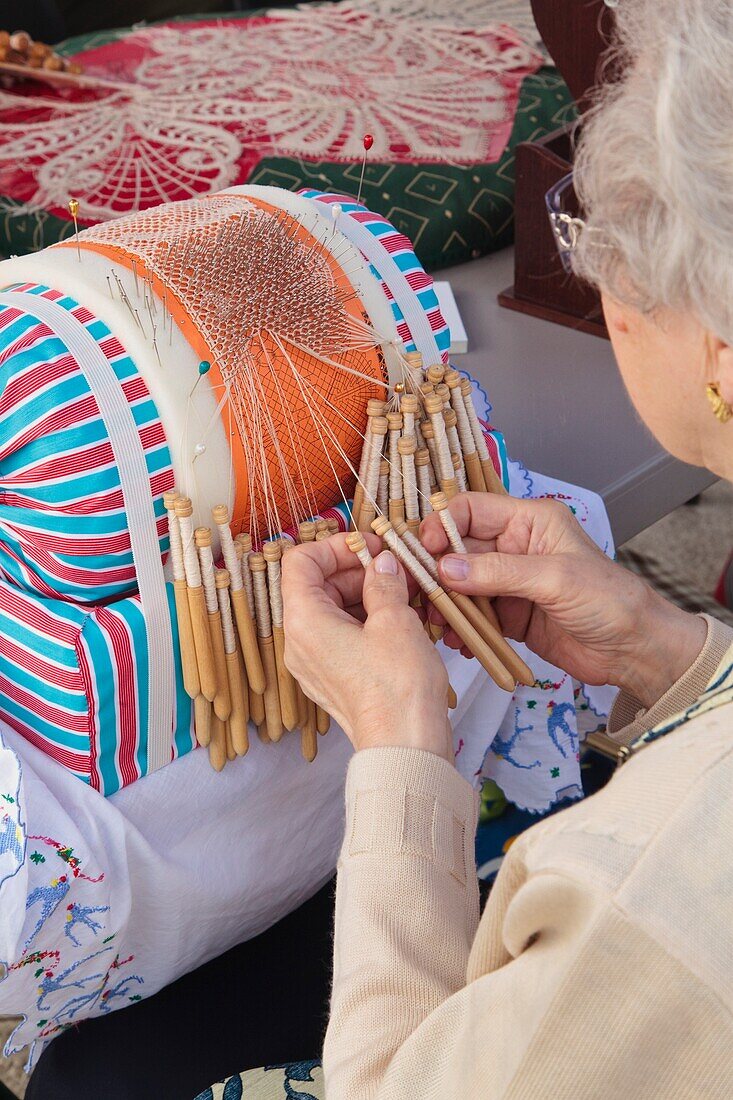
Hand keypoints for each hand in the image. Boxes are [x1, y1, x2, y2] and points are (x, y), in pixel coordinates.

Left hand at [282, 534, 451, 759]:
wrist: (405, 745)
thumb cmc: (397, 686)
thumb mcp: (395, 619)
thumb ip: (384, 582)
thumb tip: (383, 564)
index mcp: (303, 621)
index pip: (299, 562)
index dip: (335, 546)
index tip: (370, 546)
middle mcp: (299, 642)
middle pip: (317, 586)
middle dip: (356, 570)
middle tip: (396, 567)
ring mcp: (314, 665)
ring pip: (333, 612)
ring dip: (366, 595)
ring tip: (405, 592)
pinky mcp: (334, 680)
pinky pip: (342, 637)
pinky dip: (367, 621)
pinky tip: (402, 619)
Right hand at [420, 494, 705, 708]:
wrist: (635, 650)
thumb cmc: (608, 600)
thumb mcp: (554, 578)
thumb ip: (498, 572)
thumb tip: (445, 569)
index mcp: (529, 521)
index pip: (471, 510)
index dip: (442, 526)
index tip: (423, 551)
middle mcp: (515, 547)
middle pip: (458, 550)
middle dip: (434, 570)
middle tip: (412, 591)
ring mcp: (510, 583)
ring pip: (461, 585)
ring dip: (443, 603)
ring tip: (430, 623)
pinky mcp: (510, 616)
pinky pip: (473, 616)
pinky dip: (459, 627)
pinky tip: (453, 640)